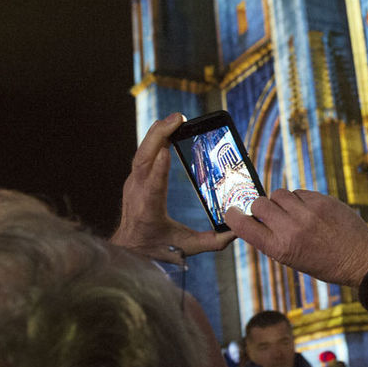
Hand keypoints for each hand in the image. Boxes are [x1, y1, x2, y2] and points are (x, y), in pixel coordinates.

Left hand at [111, 113, 235, 261]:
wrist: (129, 248)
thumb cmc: (157, 248)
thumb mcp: (187, 247)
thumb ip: (213, 241)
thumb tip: (238, 230)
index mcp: (148, 210)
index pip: (153, 187)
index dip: (158, 169)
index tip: (165, 151)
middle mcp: (137, 193)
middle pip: (144, 159)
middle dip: (159, 136)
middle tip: (177, 119)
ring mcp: (134, 183)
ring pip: (142, 152)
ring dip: (157, 132)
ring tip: (175, 118)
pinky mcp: (135, 178)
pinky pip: (144, 153)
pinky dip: (154, 138)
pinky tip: (166, 126)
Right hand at [225, 189, 367, 286]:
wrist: (360, 259)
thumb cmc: (325, 264)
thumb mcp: (293, 260)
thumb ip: (273, 240)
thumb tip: (256, 219)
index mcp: (280, 248)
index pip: (244, 226)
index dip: (234, 217)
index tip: (231, 212)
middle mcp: (291, 228)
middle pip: (259, 203)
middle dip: (261, 208)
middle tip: (270, 215)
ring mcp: (308, 212)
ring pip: (279, 193)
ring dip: (280, 201)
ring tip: (292, 212)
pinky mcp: (322, 201)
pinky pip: (299, 192)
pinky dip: (299, 199)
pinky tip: (309, 211)